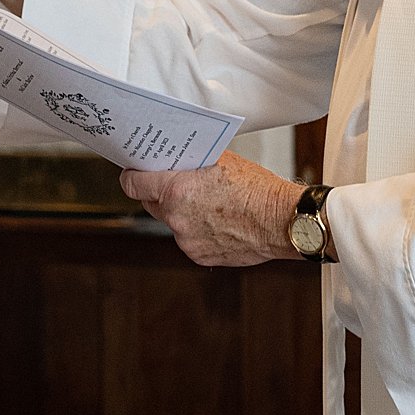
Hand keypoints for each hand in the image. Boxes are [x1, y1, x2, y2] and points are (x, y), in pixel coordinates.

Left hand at [119, 153, 299, 266]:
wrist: (282, 222)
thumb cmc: (257, 190)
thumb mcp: (221, 160)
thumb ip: (192, 161)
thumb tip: (178, 158)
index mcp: (176, 190)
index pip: (132, 184)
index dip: (133, 176)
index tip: (135, 173)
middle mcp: (176, 218)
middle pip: (151, 204)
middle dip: (160, 195)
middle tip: (176, 185)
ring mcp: (186, 240)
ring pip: (172, 223)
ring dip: (182, 214)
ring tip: (208, 205)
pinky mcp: (199, 256)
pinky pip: (189, 240)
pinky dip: (198, 232)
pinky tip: (218, 222)